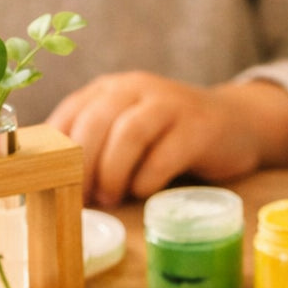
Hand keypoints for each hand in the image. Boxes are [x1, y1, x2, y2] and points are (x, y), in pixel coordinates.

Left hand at [46, 71, 287, 206]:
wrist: (236, 124)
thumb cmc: (169, 138)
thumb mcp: (126, 132)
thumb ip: (94, 145)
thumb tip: (51, 179)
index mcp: (110, 89)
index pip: (69, 113)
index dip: (58, 152)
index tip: (54, 184)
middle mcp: (137, 88)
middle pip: (96, 122)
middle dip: (84, 166)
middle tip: (84, 198)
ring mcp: (170, 104)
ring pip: (129, 134)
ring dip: (113, 172)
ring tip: (112, 199)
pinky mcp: (199, 127)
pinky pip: (166, 154)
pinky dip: (148, 179)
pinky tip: (143, 192)